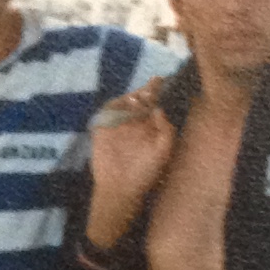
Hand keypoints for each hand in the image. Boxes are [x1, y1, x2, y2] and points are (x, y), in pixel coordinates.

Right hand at [86, 80, 173, 242]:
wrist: (119, 188)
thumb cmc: (144, 174)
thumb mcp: (163, 152)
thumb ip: (166, 131)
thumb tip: (159, 109)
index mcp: (149, 127)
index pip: (153, 104)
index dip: (156, 92)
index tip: (161, 80)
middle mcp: (133, 123)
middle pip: (139, 100)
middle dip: (145, 91)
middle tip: (154, 85)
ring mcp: (118, 124)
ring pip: (124, 103)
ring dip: (132, 97)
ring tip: (142, 95)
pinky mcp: (103, 128)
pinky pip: (108, 111)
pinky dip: (115, 105)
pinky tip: (126, 104)